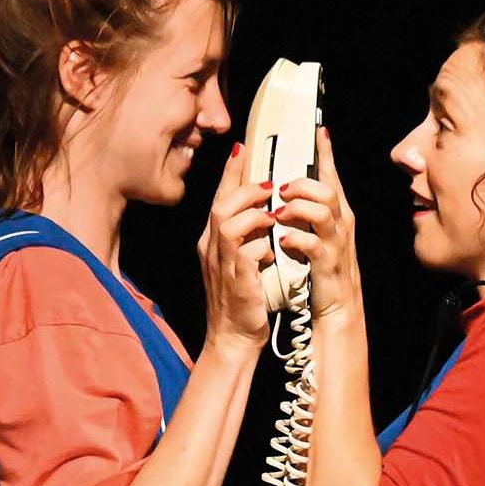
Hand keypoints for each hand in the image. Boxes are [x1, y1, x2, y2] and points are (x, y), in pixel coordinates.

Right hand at [198, 142, 274, 350]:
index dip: (230, 172)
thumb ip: (246, 235)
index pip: (219, 198)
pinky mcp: (236, 282)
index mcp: (212, 241)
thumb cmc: (242, 299)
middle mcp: (212, 250)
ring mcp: (221, 265)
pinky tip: (271, 249)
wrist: (234, 338)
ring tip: (272, 213)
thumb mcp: (241, 260)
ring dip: (253, 215)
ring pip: (228, 224)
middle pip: (220, 206)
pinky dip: (260, 246)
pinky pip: (245, 253)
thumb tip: (264, 210)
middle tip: (269, 184)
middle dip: (245, 189)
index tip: (243, 147)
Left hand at [273, 128, 361, 319]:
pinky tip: (283, 240)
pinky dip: (297, 239)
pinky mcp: (328, 263)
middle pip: (327, 190)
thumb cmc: (325, 266)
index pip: (332, 176)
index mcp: (337, 213)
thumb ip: (309, 211)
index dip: (327, 153)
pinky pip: (314, 244)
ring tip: (278, 214)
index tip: (320, 130)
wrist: (339, 304)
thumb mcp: (320, 233)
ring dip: (297, 208)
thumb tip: (288, 190)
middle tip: (281, 190)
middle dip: (303, 185)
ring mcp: (336, 243)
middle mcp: (340, 223)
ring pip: (322, 212)